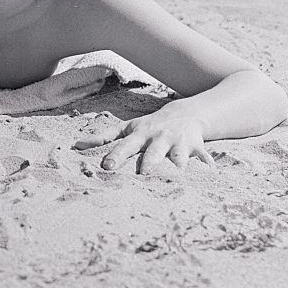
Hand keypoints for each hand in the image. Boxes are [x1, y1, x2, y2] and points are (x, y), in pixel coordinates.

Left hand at [73, 112, 213, 174]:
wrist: (186, 114)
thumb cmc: (150, 126)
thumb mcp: (128, 128)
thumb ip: (104, 137)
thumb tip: (76, 145)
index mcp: (140, 135)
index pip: (125, 145)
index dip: (115, 156)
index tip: (105, 167)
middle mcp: (158, 138)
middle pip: (151, 152)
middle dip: (148, 162)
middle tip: (143, 174)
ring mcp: (178, 142)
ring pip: (178, 155)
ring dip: (178, 163)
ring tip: (178, 172)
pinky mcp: (197, 147)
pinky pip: (203, 157)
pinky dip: (207, 165)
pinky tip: (210, 173)